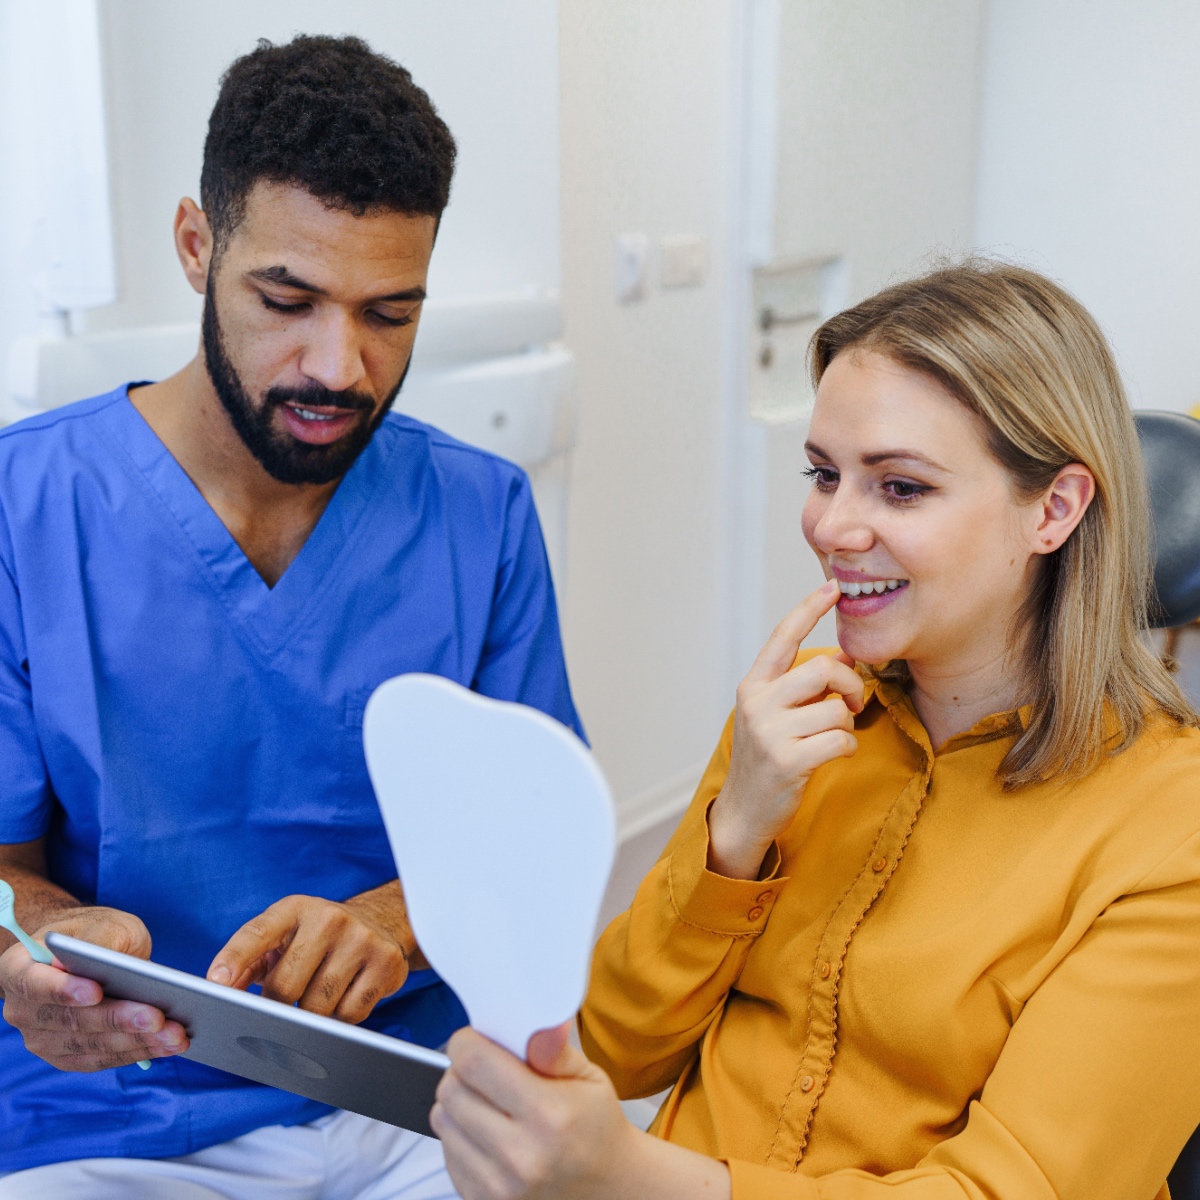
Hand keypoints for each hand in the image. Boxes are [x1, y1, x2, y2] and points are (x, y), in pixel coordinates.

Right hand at [0, 907, 187, 1070]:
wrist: (86, 954)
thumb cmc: (93, 934)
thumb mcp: (102, 924)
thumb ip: (99, 939)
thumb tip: (98, 957)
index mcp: (18, 969)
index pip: (34, 983)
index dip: (63, 990)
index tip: (96, 991)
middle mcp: (22, 1010)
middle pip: (70, 1021)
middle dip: (119, 1020)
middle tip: (160, 1017)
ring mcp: (42, 1039)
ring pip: (90, 1046)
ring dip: (136, 1042)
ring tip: (176, 1035)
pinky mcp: (68, 1056)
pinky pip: (102, 1060)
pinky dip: (138, 1052)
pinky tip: (169, 1045)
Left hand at [207, 892, 409, 1022]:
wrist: (379, 922)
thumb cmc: (317, 937)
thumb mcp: (282, 937)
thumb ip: (248, 963)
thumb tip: (220, 992)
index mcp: (294, 908)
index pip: (257, 933)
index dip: (235, 959)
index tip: (217, 985)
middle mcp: (329, 917)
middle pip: (286, 986)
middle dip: (276, 1009)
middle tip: (278, 1013)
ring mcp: (361, 939)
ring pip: (318, 1007)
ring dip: (310, 1019)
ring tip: (314, 1003)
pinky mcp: (386, 962)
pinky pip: (350, 1015)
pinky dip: (339, 1021)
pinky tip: (341, 1002)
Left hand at [432, 1024, 729, 1199]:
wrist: (606, 1187)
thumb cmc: (596, 1127)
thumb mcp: (588, 1078)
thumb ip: (555, 1050)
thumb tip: (542, 1024)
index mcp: (548, 1115)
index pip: (474, 1063)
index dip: (467, 1042)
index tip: (475, 1038)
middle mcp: (519, 1155)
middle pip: (451, 1090)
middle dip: (462, 1070)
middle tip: (487, 1069)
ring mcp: (497, 1184)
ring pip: (441, 1119)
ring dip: (458, 1102)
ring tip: (489, 1101)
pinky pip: (446, 1151)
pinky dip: (460, 1134)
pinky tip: (489, 1132)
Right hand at [709, 580, 863, 879]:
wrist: (744, 811)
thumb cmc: (766, 756)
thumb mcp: (773, 713)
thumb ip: (800, 685)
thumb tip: (844, 657)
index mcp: (753, 685)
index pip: (783, 637)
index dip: (808, 609)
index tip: (831, 587)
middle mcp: (758, 703)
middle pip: (824, 669)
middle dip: (851, 684)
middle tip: (852, 703)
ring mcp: (770, 732)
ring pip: (837, 708)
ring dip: (846, 724)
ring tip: (832, 736)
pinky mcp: (788, 761)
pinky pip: (841, 740)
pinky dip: (847, 748)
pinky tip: (832, 755)